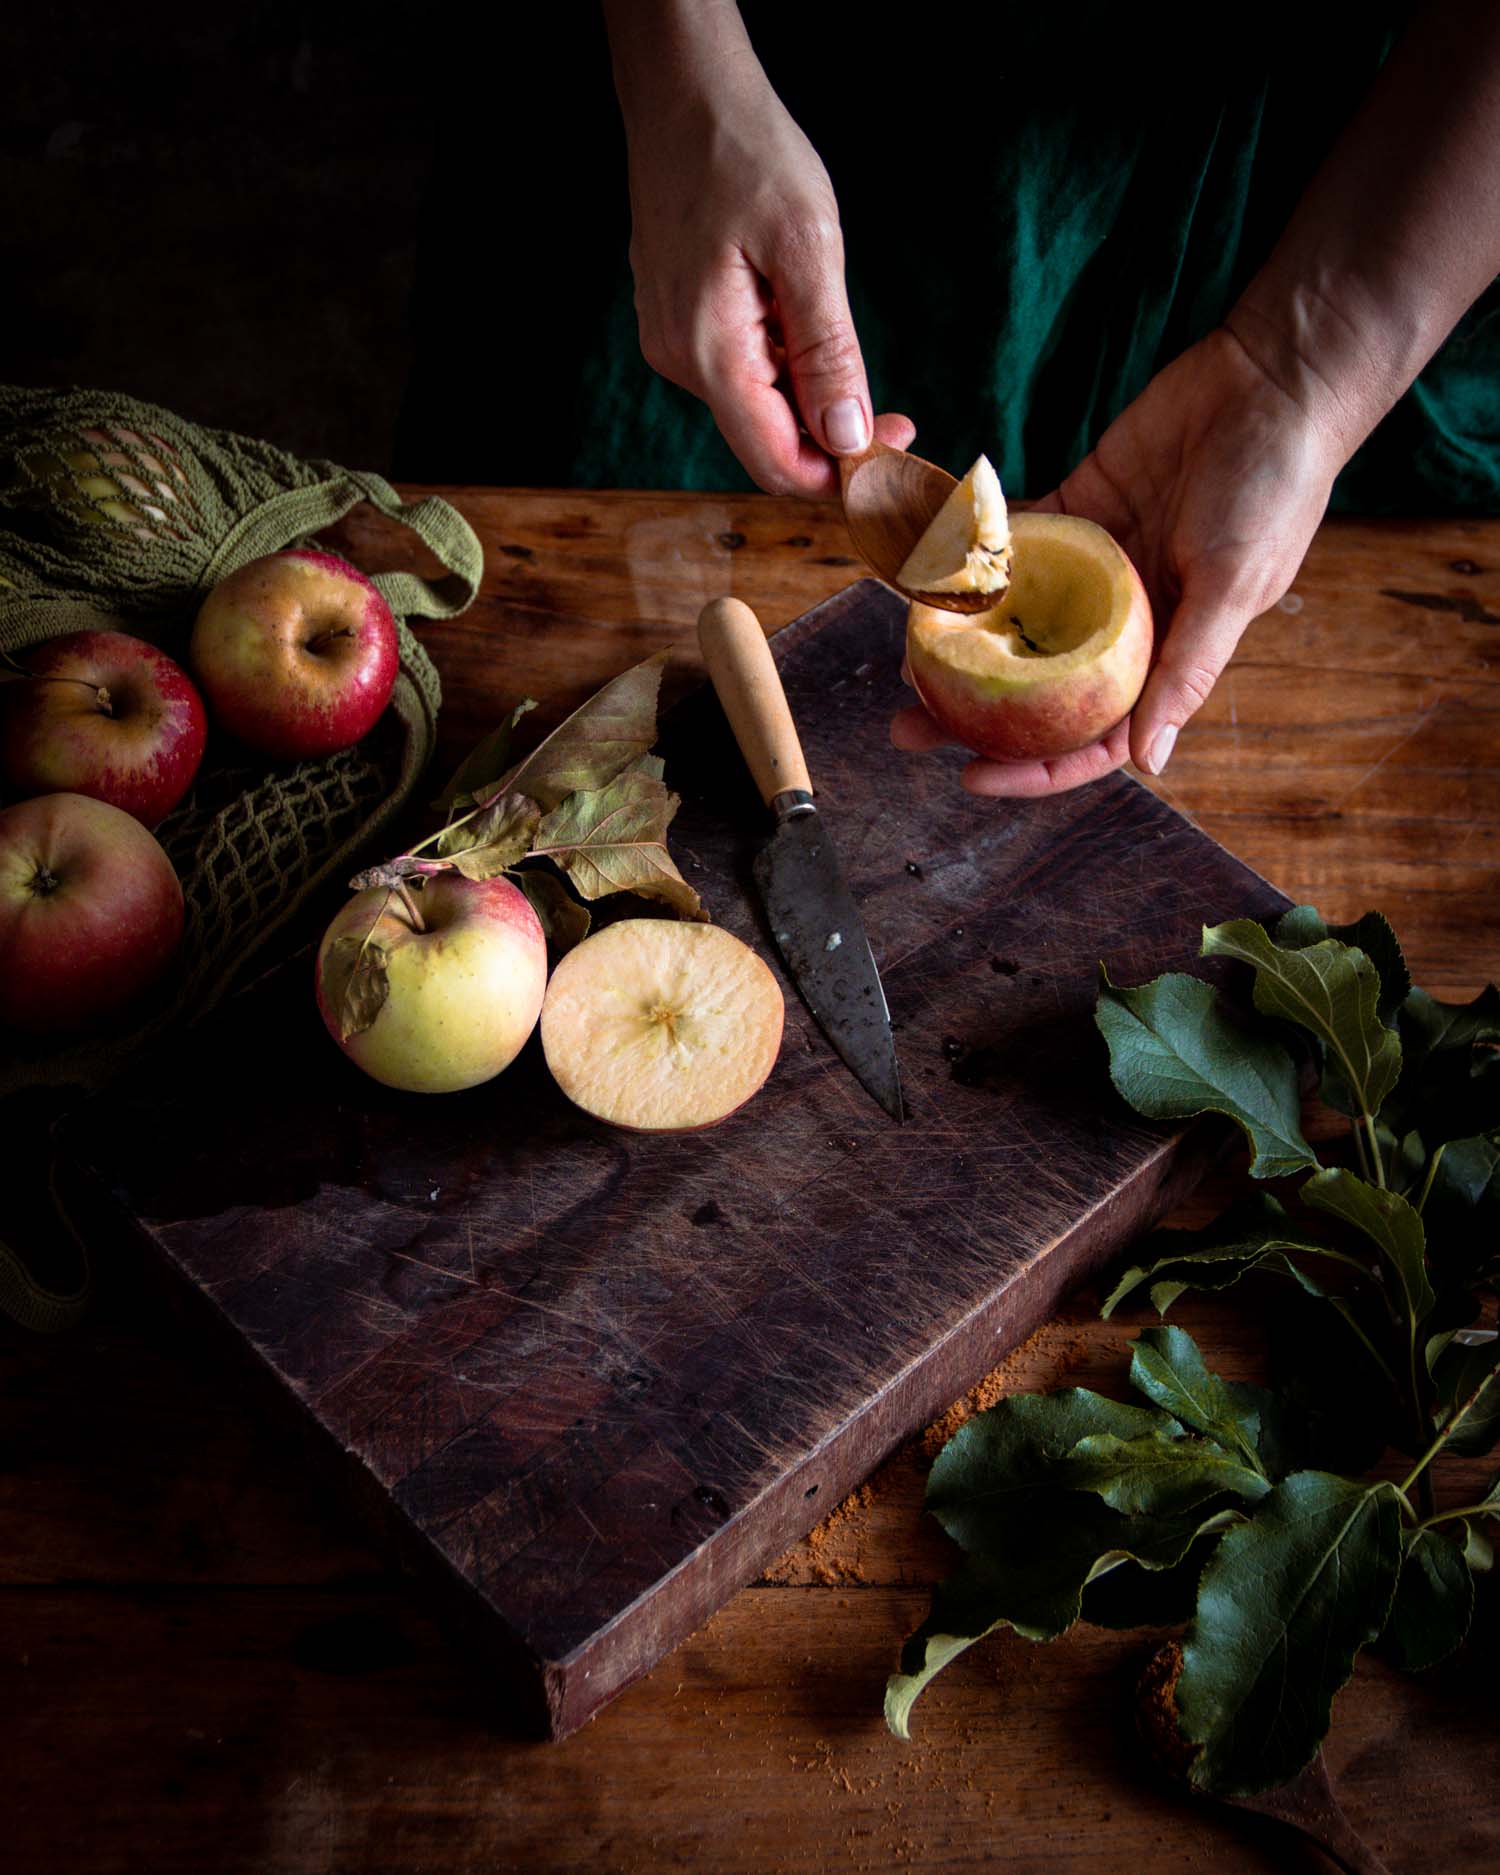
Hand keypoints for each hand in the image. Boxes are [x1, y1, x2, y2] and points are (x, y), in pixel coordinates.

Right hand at [608, 13, 912, 494]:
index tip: (895, 445)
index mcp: (710, 353)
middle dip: (833, 439)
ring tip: (829, 321)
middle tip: (896, 409)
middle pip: (768, 442)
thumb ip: (827, 352)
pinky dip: (784, 366)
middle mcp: (681, 361)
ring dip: (810, 395)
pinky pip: (740, 371)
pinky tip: (795, 310)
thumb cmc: (747, 155)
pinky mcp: (679, 323)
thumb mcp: (808, 249)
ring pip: (757, 407)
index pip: (776, 463)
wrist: (684, 95)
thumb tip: (847, 438)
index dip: (839, 474)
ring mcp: (674, 343)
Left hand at [891, 326, 1345, 794]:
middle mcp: (1126, 621)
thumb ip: (1186, 670)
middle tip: (906, 726)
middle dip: (974, 714)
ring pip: (1017, 620)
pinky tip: (926, 571)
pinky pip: (1016, 542)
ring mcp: (1098, 566)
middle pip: (1039, 688)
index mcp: (1168, 653)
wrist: (1274, 380)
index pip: (1095, 737)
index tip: (971, 779)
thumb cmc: (1274, 487)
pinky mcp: (1081, 507)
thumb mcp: (1233, 585)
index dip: (1035, 768)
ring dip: (962, 640)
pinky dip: (976, 554)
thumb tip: (1149, 762)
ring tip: (903, 653)